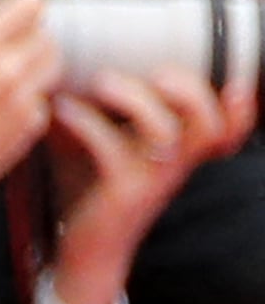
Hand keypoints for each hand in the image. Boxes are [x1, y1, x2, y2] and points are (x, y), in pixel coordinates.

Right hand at [0, 0, 62, 230]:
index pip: (30, 4)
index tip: (20, 0)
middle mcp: (8, 69)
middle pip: (46, 32)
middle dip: (31, 31)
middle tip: (12, 37)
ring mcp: (24, 100)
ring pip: (52, 64)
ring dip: (37, 59)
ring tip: (12, 66)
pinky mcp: (30, 126)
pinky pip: (44, 99)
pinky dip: (30, 95)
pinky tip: (2, 102)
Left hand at [46, 65, 255, 303]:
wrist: (83, 246)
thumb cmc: (92, 184)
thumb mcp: (99, 139)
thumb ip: (94, 103)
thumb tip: (66, 56)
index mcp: (179, 147)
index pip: (229, 126)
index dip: (241, 106)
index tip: (233, 78)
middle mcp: (176, 162)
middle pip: (212, 123)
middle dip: (190, 89)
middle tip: (156, 69)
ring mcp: (153, 179)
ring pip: (169, 134)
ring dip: (136, 99)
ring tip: (100, 80)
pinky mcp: (123, 194)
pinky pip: (114, 153)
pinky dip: (87, 124)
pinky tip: (61, 109)